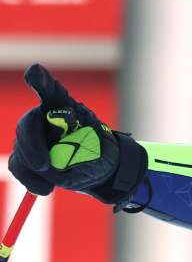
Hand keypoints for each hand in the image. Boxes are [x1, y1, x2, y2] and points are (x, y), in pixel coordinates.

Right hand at [7, 65, 143, 203]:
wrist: (101, 170)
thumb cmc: (102, 152)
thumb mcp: (101, 150)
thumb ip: (79, 152)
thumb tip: (53, 163)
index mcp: (65, 107)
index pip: (51, 90)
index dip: (41, 81)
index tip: (35, 72)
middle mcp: (45, 117)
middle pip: (28, 124)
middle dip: (33, 146)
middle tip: (45, 166)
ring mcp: (33, 135)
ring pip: (21, 148)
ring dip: (34, 168)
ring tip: (53, 183)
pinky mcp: (26, 154)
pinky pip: (19, 165)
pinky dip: (30, 179)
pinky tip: (43, 189)